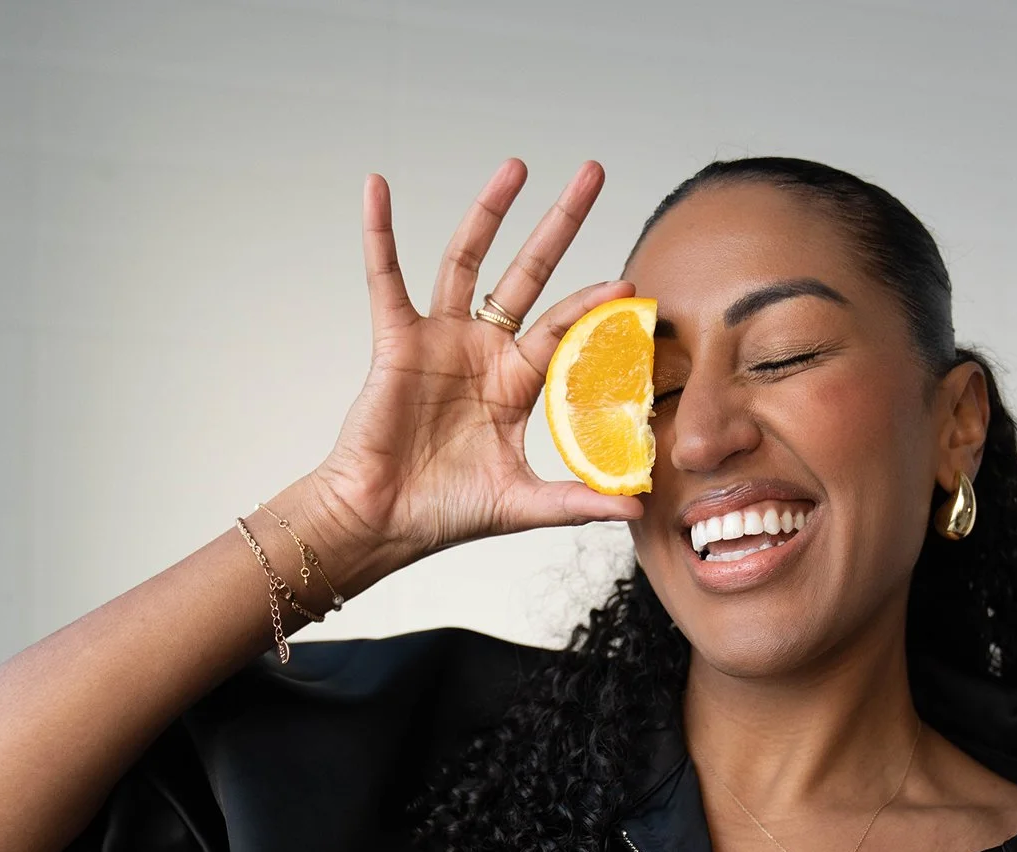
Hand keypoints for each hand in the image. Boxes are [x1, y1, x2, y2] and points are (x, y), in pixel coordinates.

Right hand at [309, 159, 645, 564]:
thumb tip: (638, 506)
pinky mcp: (396, 339)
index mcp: (516, 383)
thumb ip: (578, 500)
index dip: (596, 306)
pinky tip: (378, 187)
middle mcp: (483, 351)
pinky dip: (379, 232)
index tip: (631, 285)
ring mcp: (440, 339)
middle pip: (529, 273)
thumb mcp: (522, 504)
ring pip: (467, 260)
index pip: (567, 330)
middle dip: (560, 224)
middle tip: (593, 173)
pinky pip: (385, 276)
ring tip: (517, 166)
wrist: (381, 521)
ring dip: (490, 212)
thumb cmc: (444, 513)